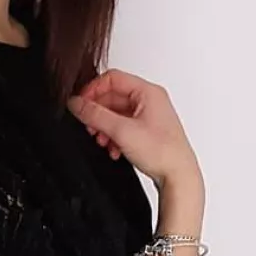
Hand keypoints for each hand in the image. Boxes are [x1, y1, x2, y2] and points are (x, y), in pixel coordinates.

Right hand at [67, 69, 200, 190]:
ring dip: (105, 127)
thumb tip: (77, 103)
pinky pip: (124, 126)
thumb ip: (95, 115)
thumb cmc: (163, 153)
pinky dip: (115, 136)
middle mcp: (151, 100)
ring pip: (117, 114)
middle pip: (113, 97)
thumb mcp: (122, 131)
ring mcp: (150, 116)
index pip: (112, 78)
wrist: (179, 177)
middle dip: (98, 113)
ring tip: (101, 140)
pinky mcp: (148, 131)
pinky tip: (113, 149)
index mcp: (148, 92)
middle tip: (89, 125)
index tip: (81, 104)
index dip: (93, 90)